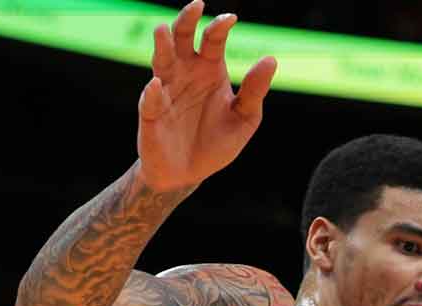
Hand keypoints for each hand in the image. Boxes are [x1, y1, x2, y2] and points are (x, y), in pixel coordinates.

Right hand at [136, 1, 277, 191]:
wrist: (189, 174)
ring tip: (162, 30)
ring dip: (161, 45)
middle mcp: (185, 73)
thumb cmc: (217, 142)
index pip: (213, 40)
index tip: (231, 19)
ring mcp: (166, 91)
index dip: (220, 27)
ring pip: (161, 60)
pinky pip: (151, 101)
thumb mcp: (244, 118)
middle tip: (195, 6)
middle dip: (186, 21)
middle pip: (182, 38)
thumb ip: (255, 91)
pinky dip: (153, 94)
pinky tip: (157, 86)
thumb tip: (270, 60)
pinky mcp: (151, 114)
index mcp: (209, 70)